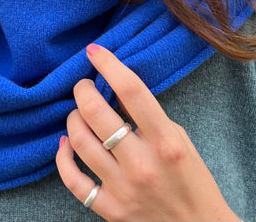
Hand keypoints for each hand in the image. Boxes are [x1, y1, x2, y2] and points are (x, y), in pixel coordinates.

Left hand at [55, 43, 240, 221]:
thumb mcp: (179, 138)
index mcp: (166, 141)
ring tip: (79, 112)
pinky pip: (73, 180)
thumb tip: (114, 89)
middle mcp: (143, 164)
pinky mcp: (111, 210)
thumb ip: (148, 116)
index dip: (109, 64)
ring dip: (73, 117)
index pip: (132, 91)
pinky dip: (62, 157)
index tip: (94, 51)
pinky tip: (65, 142)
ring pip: (79, 140)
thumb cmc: (192, 179)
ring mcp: (124, 189)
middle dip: (83, 90)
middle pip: (96, 113)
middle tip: (84, 85)